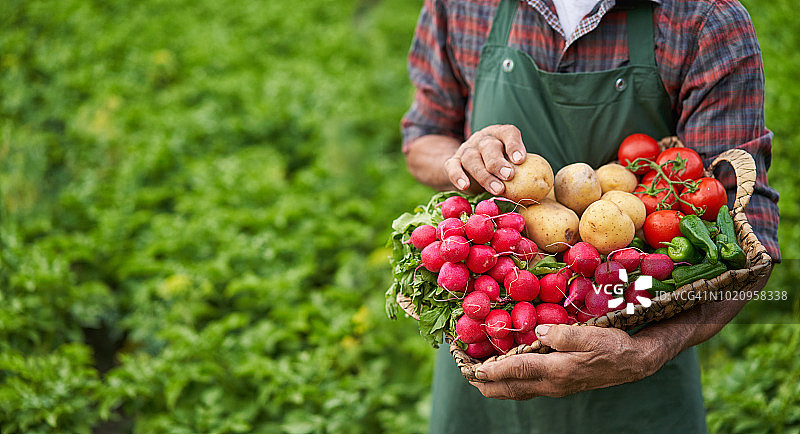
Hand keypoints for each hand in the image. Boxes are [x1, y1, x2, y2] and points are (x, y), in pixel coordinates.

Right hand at [444, 125, 526, 194]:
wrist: (468, 166)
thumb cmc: (500, 166)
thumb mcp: (511, 163)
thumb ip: (524, 170)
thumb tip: (545, 188)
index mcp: (500, 134)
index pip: (508, 133)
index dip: (514, 145)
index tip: (520, 160)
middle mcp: (482, 139)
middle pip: (489, 147)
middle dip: (499, 162)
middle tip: (509, 176)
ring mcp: (466, 149)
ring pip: (472, 158)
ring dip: (484, 175)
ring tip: (497, 190)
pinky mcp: (452, 161)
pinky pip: (452, 166)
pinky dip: (457, 176)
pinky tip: (465, 186)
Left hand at [469, 324, 661, 399]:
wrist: (633, 363)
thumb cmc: (612, 346)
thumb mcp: (589, 335)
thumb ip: (561, 334)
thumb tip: (537, 330)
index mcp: (556, 371)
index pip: (515, 371)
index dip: (490, 370)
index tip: (470, 369)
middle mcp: (551, 384)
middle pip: (509, 389)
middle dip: (484, 382)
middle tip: (464, 372)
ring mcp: (554, 386)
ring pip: (515, 390)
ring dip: (493, 384)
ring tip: (475, 375)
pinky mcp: (557, 384)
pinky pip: (525, 387)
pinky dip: (508, 381)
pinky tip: (501, 372)